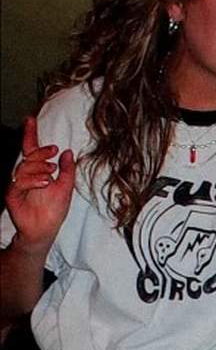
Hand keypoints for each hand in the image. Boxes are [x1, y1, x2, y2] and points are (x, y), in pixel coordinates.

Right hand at [6, 117, 74, 252]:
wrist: (45, 230)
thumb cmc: (54, 210)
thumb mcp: (66, 187)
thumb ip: (68, 170)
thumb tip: (69, 152)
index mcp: (38, 171)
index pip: (32, 149)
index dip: (30, 134)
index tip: (31, 119)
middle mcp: (26, 176)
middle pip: (28, 156)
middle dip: (41, 151)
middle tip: (54, 151)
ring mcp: (18, 185)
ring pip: (23, 168)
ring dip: (39, 167)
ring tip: (52, 173)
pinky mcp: (13, 195)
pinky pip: (19, 183)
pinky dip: (33, 180)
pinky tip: (45, 182)